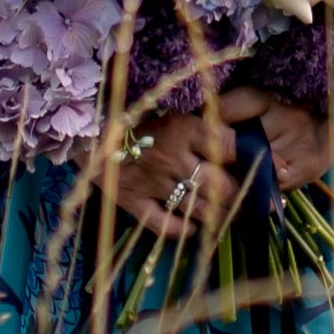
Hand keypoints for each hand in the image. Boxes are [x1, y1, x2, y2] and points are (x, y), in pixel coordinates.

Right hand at [106, 84, 333, 236]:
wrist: (79, 123)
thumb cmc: (127, 108)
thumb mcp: (168, 103)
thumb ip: (197, 117)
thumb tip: (232, 129)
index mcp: (184, 127)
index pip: (232, 147)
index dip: (248, 158)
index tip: (255, 164)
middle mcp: (174, 158)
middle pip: (221, 188)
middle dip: (239, 196)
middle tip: (246, 200)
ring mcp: (153, 183)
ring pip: (198, 209)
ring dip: (217, 215)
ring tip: (226, 215)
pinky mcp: (133, 202)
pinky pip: (166, 226)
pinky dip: (182, 230)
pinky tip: (191, 228)